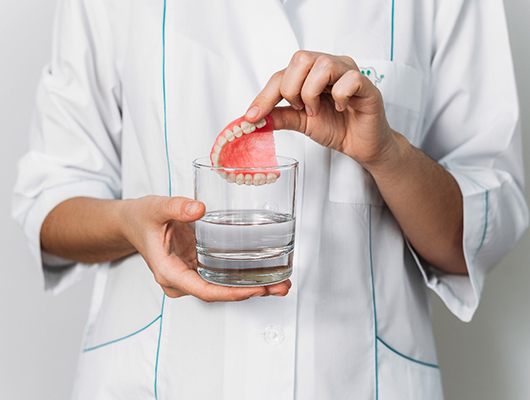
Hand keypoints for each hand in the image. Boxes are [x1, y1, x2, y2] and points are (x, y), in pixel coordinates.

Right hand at [119, 196, 290, 300]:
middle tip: (280, 286)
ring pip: (222, 287)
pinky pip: (221, 277)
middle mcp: (181, 279)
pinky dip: (243, 276)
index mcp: (169, 271)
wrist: (132, 223)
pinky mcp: (197, 267)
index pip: (204, 290)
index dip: (231, 293)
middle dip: (250, 292)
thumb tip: (198, 208)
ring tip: (281, 282)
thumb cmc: (141, 218)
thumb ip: (176, 206)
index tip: (255, 289)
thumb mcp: (155, 208)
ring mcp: (190, 275)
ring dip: (252, 286)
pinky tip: (264, 272)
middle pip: (219, 293)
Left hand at [245, 51, 397, 166]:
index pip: (282, 74)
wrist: (361, 145)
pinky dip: (339, 96)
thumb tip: (254, 118)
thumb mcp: (301, 123)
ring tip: (318, 110)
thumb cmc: (337, 127)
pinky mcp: (366, 86)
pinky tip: (340, 107)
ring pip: (323, 65)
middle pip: (301, 59)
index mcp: (311, 73)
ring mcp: (349, 73)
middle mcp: (330, 67)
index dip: (264, 96)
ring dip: (313, 93)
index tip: (252, 117)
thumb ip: (280, 116)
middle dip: (292, 89)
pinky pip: (349, 79)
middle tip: (301, 109)